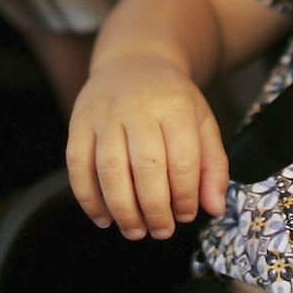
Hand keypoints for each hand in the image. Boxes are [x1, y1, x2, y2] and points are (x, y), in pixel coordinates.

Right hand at [67, 56, 227, 238]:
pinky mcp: (79, 123)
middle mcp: (137, 108)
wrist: (134, 61)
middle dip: (154, 209)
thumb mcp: (202, 122)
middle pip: (145, 168)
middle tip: (161, 231)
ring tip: (135, 230)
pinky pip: (77, 166)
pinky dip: (88, 198)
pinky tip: (104, 217)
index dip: (185, 195)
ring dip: (122, 209)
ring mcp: (104, 114)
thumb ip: (213, 165)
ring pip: (109, 169)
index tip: (187, 214)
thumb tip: (214, 207)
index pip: (182, 159)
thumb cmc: (171, 100)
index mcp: (174, 107)